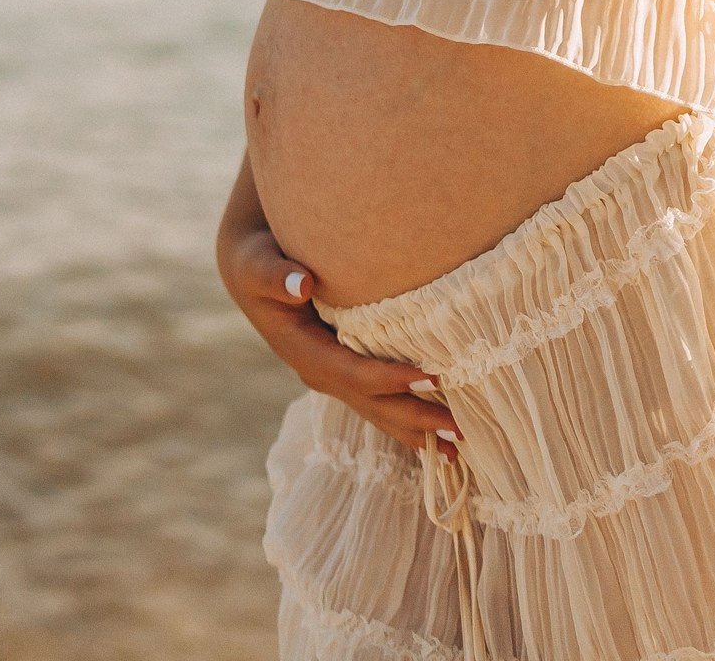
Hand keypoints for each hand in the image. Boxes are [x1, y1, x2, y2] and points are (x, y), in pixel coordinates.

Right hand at [217, 210, 460, 462]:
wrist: (254, 272)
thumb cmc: (258, 262)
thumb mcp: (256, 265)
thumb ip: (274, 275)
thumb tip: (302, 285)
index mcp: (301, 351)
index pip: (349, 372)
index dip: (388, 378)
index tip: (431, 376)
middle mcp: (318, 372)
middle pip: (371, 403)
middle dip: (414, 418)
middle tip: (460, 430)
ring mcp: (333, 376)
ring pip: (378, 410)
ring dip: (416, 430)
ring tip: (459, 451)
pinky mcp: (347, 371)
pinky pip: (380, 401)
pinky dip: (408, 419)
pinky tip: (438, 438)